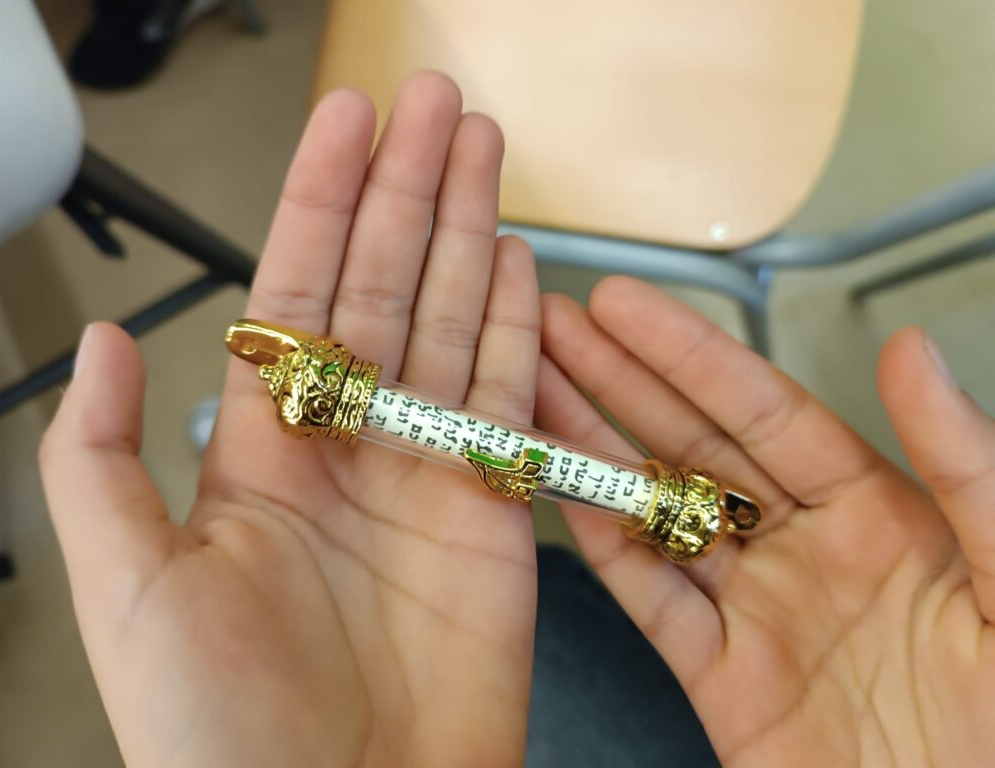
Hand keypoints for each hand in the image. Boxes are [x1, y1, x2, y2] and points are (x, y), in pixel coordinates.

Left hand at [40, 72, 539, 767]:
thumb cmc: (220, 734)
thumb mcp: (130, 589)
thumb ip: (104, 457)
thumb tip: (111, 338)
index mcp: (264, 450)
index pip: (299, 292)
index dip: (323, 200)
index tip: (349, 123)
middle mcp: (351, 446)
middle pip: (385, 287)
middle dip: (411, 189)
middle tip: (435, 104)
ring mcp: (428, 473)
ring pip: (452, 323)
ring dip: (469, 233)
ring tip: (482, 150)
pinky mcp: (493, 515)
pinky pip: (507, 402)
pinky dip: (517, 329)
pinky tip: (520, 262)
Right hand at [538, 278, 994, 766]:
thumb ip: (964, 465)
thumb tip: (914, 354)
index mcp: (880, 513)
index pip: (764, 410)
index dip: (689, 354)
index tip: (631, 309)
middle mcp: (808, 551)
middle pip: (692, 446)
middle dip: (618, 380)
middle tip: (560, 329)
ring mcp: (760, 614)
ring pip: (657, 515)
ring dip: (591, 450)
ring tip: (535, 391)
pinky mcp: (725, 683)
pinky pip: (650, 603)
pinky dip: (601, 550)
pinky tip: (562, 494)